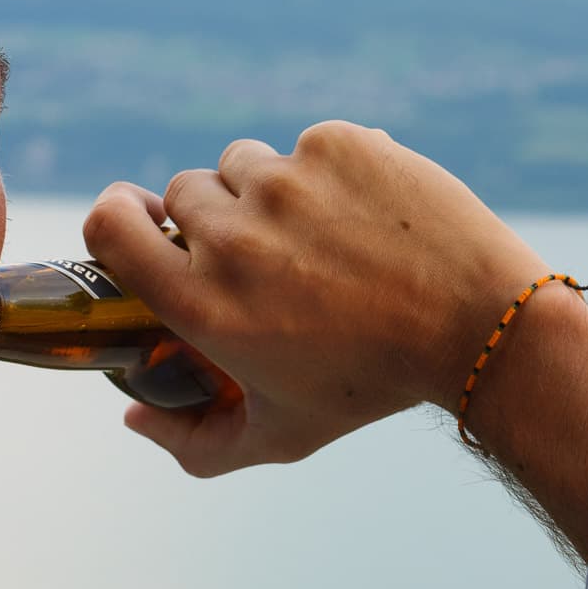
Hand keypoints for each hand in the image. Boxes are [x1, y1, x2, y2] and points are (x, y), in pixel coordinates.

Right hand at [83, 121, 548, 475]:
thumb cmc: (373, 385)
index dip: (113, 216)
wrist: (479, 325)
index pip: (108, 225)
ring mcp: (287, 182)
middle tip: (267, 255)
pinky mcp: (337, 144)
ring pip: (243, 163)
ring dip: (266, 192)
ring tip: (321, 235)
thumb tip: (133, 419)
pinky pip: (305, 147)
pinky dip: (326, 173)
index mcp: (205, 303)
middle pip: (181, 192)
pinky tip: (365, 215)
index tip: (138, 221)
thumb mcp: (281, 435)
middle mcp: (234, 237)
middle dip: (212, 219)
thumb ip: (193, 444)